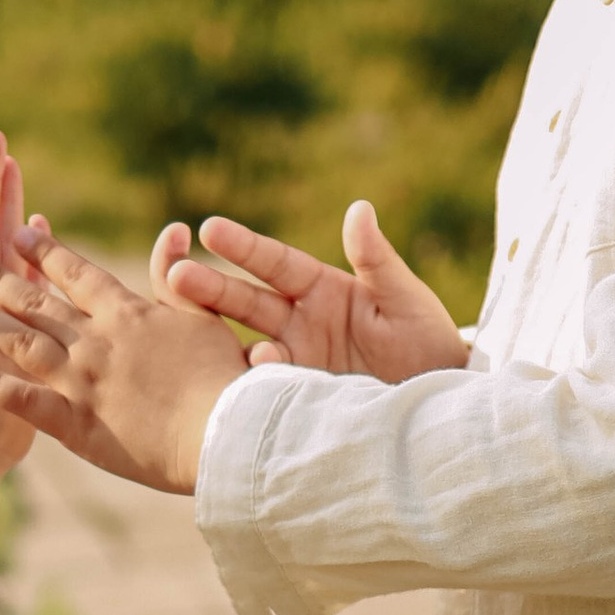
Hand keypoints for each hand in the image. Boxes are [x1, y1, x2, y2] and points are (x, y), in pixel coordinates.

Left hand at [0, 237, 244, 493]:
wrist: (225, 435)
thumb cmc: (225, 379)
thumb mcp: (205, 319)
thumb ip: (177, 279)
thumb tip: (174, 230)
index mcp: (127, 313)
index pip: (76, 273)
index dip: (44, 250)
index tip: (18, 230)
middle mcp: (95, 341)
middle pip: (36, 301)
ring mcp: (80, 382)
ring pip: (21, 342)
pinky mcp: (75, 424)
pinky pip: (23, 400)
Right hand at [153, 199, 466, 382]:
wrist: (439, 406)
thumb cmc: (428, 343)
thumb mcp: (405, 301)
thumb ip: (377, 260)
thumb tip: (358, 208)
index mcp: (321, 289)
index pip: (275, 263)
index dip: (243, 247)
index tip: (210, 229)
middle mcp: (299, 322)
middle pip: (246, 300)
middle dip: (211, 288)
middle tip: (175, 276)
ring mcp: (294, 361)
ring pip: (245, 342)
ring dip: (218, 334)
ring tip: (197, 328)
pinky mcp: (295, 397)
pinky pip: (264, 387)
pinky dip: (251, 381)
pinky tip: (246, 374)